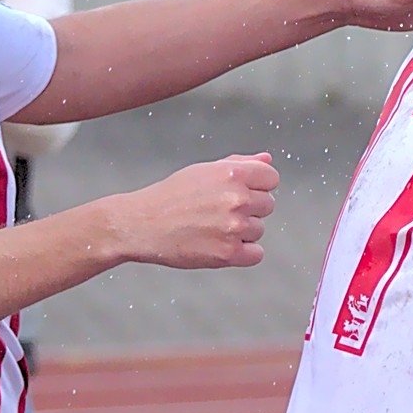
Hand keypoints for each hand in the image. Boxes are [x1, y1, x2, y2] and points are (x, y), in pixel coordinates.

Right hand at [110, 154, 278, 268]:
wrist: (141, 224)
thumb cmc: (172, 195)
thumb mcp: (205, 171)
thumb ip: (241, 163)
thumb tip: (268, 158)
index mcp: (235, 174)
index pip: (272, 178)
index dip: (257, 186)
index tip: (237, 192)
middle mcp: (238, 199)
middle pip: (268, 205)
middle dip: (249, 208)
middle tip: (218, 212)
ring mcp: (234, 227)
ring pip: (259, 230)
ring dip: (242, 232)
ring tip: (212, 228)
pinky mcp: (227, 253)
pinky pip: (256, 254)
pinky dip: (243, 253)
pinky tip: (221, 245)